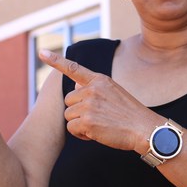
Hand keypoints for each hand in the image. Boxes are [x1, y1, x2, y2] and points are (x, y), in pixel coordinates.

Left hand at [38, 50, 162, 153]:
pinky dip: (81, 134)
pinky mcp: (87, 121)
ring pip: (69, 115)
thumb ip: (94, 88)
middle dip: (78, 111)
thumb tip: (75, 88)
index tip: (42, 52)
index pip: (74, 68)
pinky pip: (72, 129)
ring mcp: (89, 105)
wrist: (144, 128)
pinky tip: (96, 134)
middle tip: (97, 117)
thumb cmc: (129, 113)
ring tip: (99, 125)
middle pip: (68, 101)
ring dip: (79, 124)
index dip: (56, 60)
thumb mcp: (114, 91)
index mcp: (99, 79)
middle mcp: (92, 89)